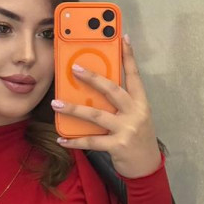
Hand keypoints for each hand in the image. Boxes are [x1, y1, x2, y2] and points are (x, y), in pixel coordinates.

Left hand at [51, 33, 162, 178]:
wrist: (147, 166)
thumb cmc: (136, 138)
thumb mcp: (134, 116)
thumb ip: (119, 103)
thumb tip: (93, 91)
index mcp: (140, 102)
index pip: (134, 75)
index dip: (129, 56)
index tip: (123, 37)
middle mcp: (135, 113)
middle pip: (112, 90)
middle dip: (93, 78)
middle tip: (74, 69)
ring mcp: (127, 129)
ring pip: (97, 115)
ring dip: (74, 109)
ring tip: (56, 104)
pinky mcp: (117, 146)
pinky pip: (91, 141)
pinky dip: (74, 141)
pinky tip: (61, 139)